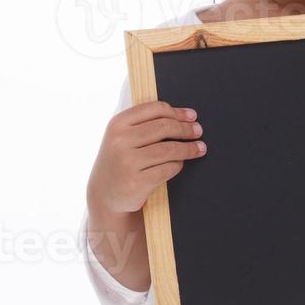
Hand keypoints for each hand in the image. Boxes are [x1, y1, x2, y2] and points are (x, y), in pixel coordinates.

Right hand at [87, 101, 206, 216]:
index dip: (177, 112)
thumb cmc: (121, 161)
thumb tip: (186, 117)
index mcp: (117, 124)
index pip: (154, 109)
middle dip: (186, 129)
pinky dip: (178, 165)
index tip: (192, 116)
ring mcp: (127, 162)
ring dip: (188, 148)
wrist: (104, 194)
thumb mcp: (123, 137)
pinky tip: (180, 163)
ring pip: (169, 149)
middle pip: (164, 127)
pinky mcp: (137, 182)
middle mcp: (120, 141)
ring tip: (200, 148)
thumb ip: (145, 124)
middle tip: (198, 131)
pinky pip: (168, 168)